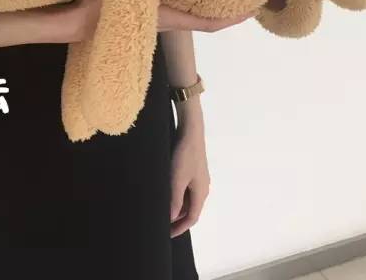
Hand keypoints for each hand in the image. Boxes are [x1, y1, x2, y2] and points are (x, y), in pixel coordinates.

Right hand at [64, 0, 256, 41]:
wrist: (69, 22)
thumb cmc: (97, 14)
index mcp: (166, 18)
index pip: (209, 23)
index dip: (233, 17)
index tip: (256, 6)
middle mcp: (164, 16)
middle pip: (201, 12)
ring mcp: (151, 9)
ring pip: (184, 0)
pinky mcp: (137, 0)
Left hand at [170, 97, 209, 237]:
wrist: (191, 131)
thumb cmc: (184, 156)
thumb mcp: (177, 179)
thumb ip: (174, 200)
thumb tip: (171, 218)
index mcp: (201, 193)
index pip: (192, 218)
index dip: (180, 228)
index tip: (167, 234)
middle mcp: (203, 188)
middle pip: (191, 210)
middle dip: (178, 219)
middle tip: (162, 224)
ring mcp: (199, 178)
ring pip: (188, 199)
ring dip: (177, 207)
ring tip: (162, 209)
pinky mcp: (193, 169)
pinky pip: (186, 189)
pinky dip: (178, 195)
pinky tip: (167, 192)